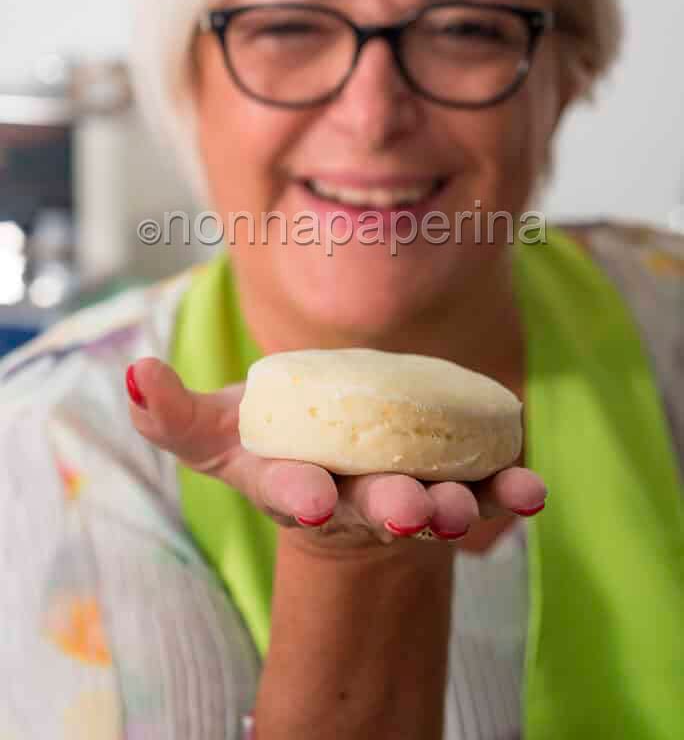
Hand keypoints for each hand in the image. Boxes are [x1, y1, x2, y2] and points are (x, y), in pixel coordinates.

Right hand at [126, 357, 546, 553]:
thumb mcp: (219, 429)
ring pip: (433, 508)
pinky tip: (530, 487)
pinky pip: (485, 494)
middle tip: (408, 507)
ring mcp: (407, 494)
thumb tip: (135, 372)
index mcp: (294, 484)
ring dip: (453, 509)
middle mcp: (353, 501)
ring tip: (463, 505)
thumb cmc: (274, 442)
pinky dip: (507, 493)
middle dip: (390, 509)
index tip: (310, 497)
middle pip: (372, 508)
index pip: (293, 492)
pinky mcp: (454, 485)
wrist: (338, 466)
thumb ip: (175, 411)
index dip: (300, 495)